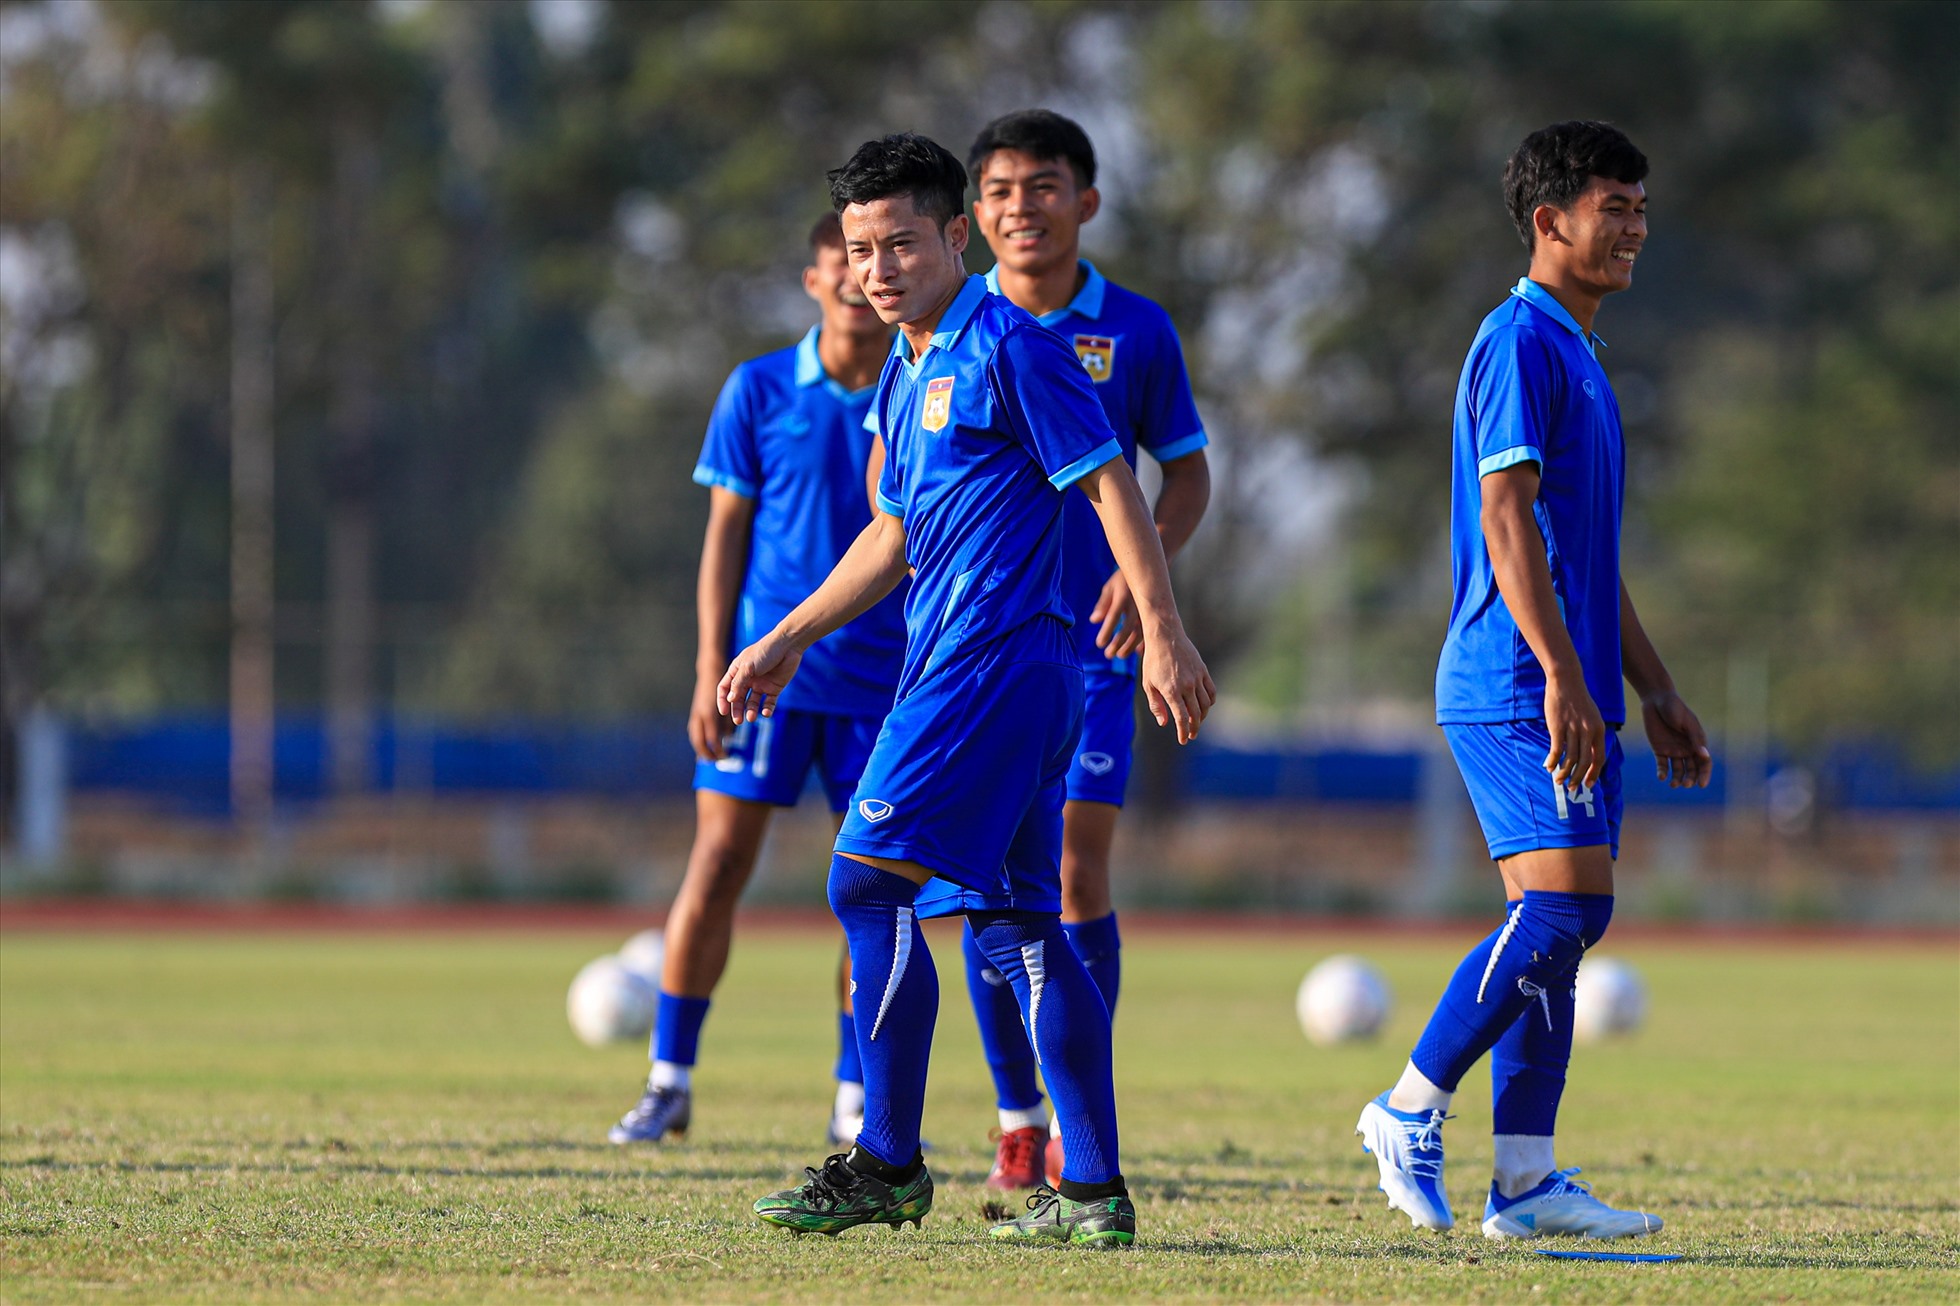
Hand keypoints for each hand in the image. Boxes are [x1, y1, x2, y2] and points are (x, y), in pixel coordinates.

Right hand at [687, 670, 730, 760]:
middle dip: (706, 753)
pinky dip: (698, 740)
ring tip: (707, 758)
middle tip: (716, 761)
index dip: (718, 749)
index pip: (712, 739)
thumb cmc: (726, 687)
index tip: (726, 756)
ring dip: (700, 749)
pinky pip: (694, 730)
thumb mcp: (731, 704)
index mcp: (709, 714)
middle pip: (699, 741)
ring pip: (694, 736)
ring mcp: (695, 714)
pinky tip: (703, 746)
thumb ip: (729, 720)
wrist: (711, 672)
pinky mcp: (695, 712)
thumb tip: (728, 737)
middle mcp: (700, 716)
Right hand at [717, 631, 802, 723]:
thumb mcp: (748, 667)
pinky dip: (767, 709)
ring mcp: (761, 684)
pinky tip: (766, 713)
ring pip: (752, 703)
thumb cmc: (765, 651)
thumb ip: (738, 683)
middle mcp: (748, 679)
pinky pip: (769, 703)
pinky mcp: (774, 688)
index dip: (723, 700)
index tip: (724, 712)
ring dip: (750, 711)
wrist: (788, 645)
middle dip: (737, 710)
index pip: (725, 688)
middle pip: (738, 699)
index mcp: (737, 671)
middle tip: (738, 721)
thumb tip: (730, 699)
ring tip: (751, 717)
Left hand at [1089, 568, 1143, 659]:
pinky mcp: (1154, 613)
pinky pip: (1152, 630)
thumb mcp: (1110, 588)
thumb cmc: (1123, 580)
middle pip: (1128, 627)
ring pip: (1141, 631)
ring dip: (1131, 645)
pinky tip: (1137, 651)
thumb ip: (1103, 604)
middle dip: (1118, 643)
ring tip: (1120, 655)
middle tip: (1108, 654)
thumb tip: (1094, 620)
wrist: (1148, 570)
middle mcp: (1137, 604)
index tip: (1099, 644)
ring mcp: (1147, 609)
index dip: (1107, 631)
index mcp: (1123, 596)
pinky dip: (1146, 642)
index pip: (1114, 616)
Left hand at [1140, 623, 1216, 744]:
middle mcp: (1187, 686)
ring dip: (1202, 716)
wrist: (1165, 636)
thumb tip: (1164, 723)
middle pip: (1196, 714)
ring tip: (1196, 721)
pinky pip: (1211, 691)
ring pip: (1206, 704)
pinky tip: (1204, 706)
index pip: (1182, 718)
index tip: (1184, 740)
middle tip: (1191, 735)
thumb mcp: (1148, 684)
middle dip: (1194, 728)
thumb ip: (1156, 705)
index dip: (1184, 732)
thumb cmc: (1153, 661)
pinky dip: (1210, 702)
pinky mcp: (1203, 671)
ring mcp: (1197, 678)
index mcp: (1171, 690)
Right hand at [1543, 670, 1606, 792]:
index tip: (1588, 784)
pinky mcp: (1558, 727)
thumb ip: (1590, 733)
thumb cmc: (1577, 698)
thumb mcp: (1591, 716)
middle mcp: (1588, 731)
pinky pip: (1557, 749)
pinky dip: (1553, 760)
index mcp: (1599, 729)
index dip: (1593, 773)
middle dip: (1578, 778)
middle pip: (1584, 762)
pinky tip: (1548, 766)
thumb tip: (1585, 752)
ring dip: (1564, 773)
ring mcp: (1573, 729)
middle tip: (1572, 789)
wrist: (1566, 680)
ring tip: (1558, 781)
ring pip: (1570, 758)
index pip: (1598, 757)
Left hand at [1641, 689, 1712, 787]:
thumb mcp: (1686, 723)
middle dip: (1690, 779)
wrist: (1656, 700)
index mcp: (1697, 742)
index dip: (1704, 774)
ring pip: (1678, 770)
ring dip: (1677, 778)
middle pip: (1692, 769)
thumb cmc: (1675, 709)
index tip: (1701, 785)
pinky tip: (1661, 777)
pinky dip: (1662, 772)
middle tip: (1685, 784)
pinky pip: (1662, 764)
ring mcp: (1673, 750)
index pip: (1704, 762)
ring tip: (1673, 784)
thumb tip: (1705, 756)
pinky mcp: (1659, 749)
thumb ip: (1694, 739)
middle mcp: (1687, 749)